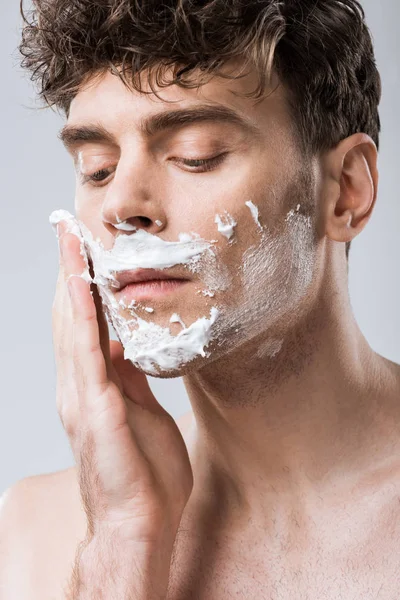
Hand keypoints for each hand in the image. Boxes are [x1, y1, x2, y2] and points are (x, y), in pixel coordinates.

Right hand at [52, 220, 193, 550]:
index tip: (85, 249)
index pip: (85, 323)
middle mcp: (80, 385)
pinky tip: (79, 283)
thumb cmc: (144, 474)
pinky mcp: (94, 407)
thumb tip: (133, 346)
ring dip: (71, 279)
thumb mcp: (143, 411)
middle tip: (70, 229)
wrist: (140, 525)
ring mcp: (82, 395)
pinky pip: (86, 349)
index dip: (82, 285)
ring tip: (70, 239)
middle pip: (72, 315)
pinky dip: (80, 312)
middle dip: (71, 270)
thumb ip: (132, 377)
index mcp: (95, 385)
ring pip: (73, 324)